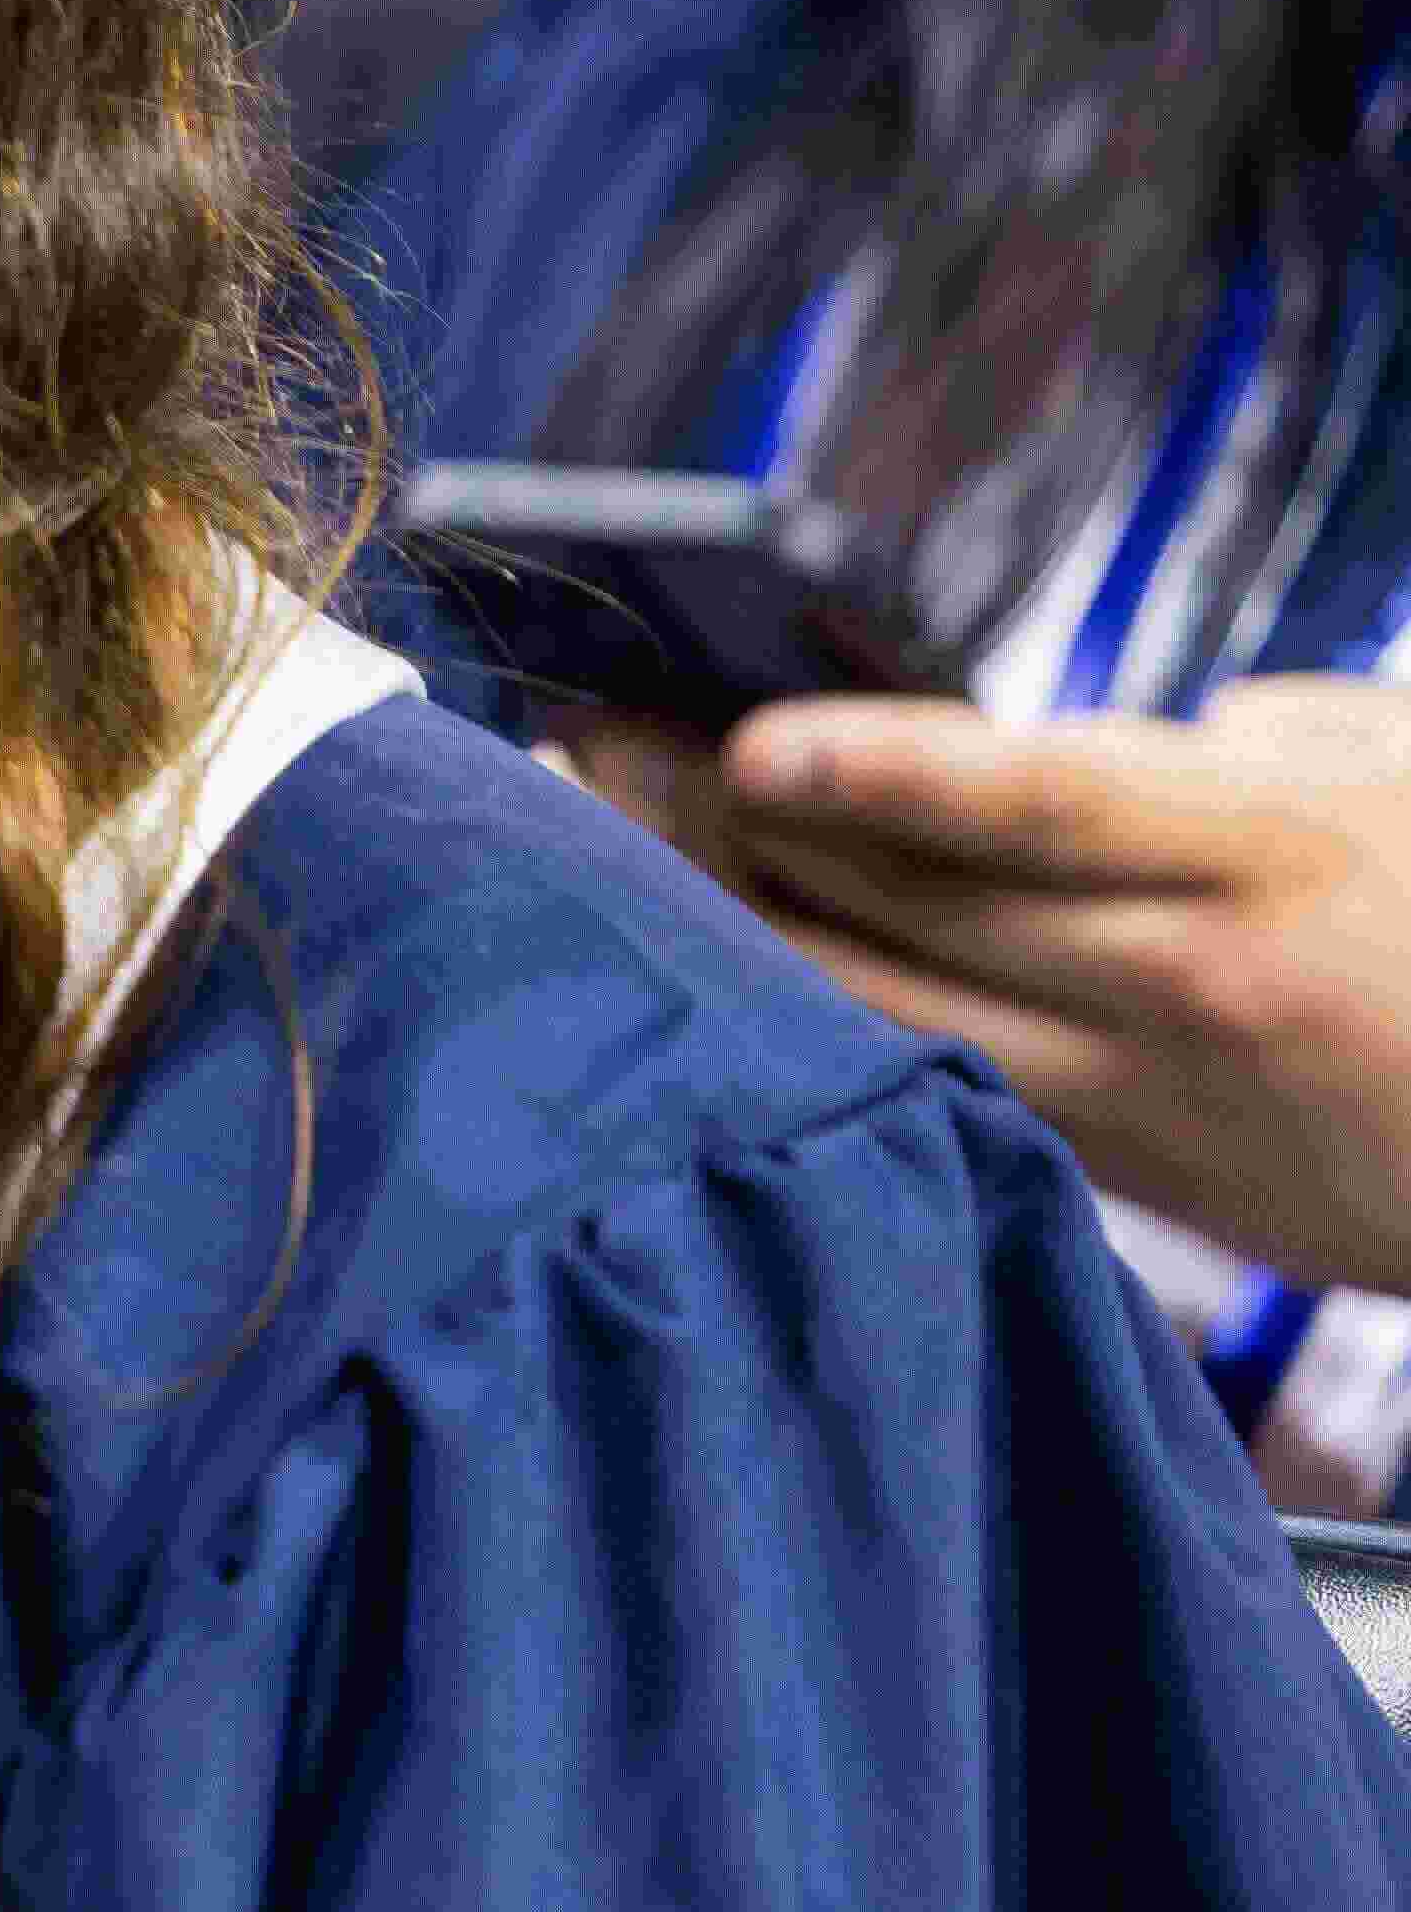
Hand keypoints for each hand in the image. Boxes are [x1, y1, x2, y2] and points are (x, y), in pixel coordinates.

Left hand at [602, 683, 1410, 1299]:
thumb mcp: (1397, 773)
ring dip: (722, 923)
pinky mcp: (1132, 1175)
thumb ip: (1224, 747)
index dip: (873, 770)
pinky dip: (810, 1021)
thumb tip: (1067, 736)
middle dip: (724, 817)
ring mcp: (1152, 1091)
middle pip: (907, 899)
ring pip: (881, 1008)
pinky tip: (703, 968)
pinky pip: (934, 1085)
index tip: (740, 737)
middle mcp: (1193, 976)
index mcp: (1269, 848)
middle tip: (582, 737)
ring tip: (593, 831)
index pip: (1031, 803)